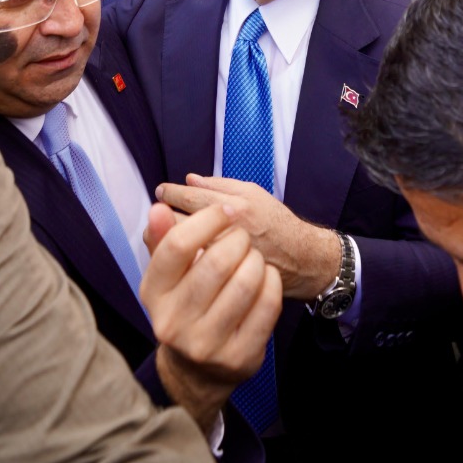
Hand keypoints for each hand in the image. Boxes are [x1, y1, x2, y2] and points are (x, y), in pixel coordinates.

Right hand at [144, 202, 281, 433]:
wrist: (196, 370)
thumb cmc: (184, 306)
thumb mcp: (167, 276)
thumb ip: (164, 239)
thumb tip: (159, 208)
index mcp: (153, 294)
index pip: (177, 245)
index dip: (208, 219)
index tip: (225, 211)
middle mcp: (174, 323)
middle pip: (217, 261)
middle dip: (238, 239)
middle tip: (243, 237)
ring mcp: (206, 344)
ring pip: (246, 282)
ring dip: (257, 260)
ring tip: (254, 257)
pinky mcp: (239, 357)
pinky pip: (267, 305)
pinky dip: (272, 282)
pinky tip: (266, 277)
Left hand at [155, 176, 340, 300]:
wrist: (301, 259)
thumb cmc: (276, 222)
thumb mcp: (253, 193)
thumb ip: (219, 185)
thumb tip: (189, 179)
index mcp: (235, 208)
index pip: (190, 198)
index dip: (171, 194)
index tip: (162, 192)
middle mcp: (228, 234)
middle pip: (180, 225)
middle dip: (165, 219)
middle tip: (160, 215)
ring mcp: (224, 262)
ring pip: (182, 251)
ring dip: (170, 241)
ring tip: (167, 234)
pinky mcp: (224, 283)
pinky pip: (192, 270)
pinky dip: (183, 262)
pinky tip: (181, 256)